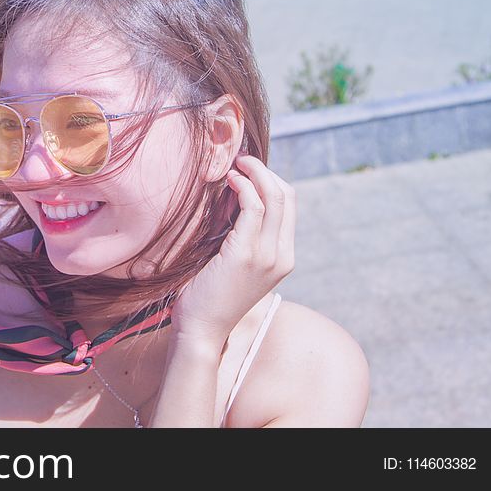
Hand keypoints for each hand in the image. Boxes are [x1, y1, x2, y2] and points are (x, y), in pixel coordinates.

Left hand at [171, 154, 295, 341]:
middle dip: (265, 171)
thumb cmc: (210, 295)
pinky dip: (243, 188)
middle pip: (287, 196)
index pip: (289, 206)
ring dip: (254, 174)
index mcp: (283, 257)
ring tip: (234, 166)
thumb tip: (232, 199)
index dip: (271, 180)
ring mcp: (267, 256)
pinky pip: (253, 208)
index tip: (247, 169)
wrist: (202, 329)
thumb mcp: (235, 262)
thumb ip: (242, 236)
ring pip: (274, 197)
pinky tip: (228, 182)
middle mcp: (282, 255)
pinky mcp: (246, 254)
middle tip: (240, 160)